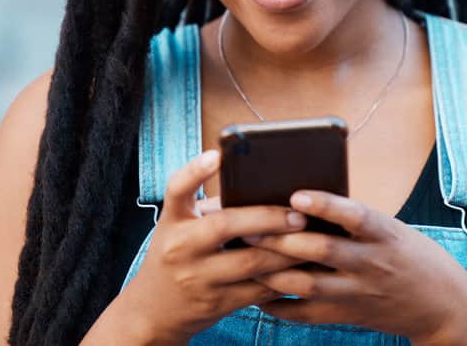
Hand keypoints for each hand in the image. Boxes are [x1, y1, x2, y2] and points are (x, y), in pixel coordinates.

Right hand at [120, 150, 309, 344]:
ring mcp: (198, 279)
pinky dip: (283, 278)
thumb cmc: (177, 256)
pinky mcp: (216, 304)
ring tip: (313, 237)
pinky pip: (257, 290)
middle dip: (268, 218)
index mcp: (172, 221)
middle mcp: (181, 248)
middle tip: (299, 214)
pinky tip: (303, 268)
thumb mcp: (181, 228)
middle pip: (226, 226)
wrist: (153, 310)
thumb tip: (264, 187)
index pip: (177, 190)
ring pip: (251, 263)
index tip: (217, 155)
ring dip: (287, 250)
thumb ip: (212, 209)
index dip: (195, 171)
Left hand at [246, 191, 466, 344]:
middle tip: (248, 226)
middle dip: (281, 239)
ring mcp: (358, 292)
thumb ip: (353, 220)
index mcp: (384, 233)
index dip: (325, 205)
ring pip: (308, 283)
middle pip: (321, 250)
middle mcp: (371, 262)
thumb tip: (301, 202)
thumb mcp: (391, 229)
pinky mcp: (348, 315)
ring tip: (245, 255)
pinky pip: (306, 313)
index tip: (296, 196)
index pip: (354, 215)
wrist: (441, 304)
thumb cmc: (409, 255)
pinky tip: (257, 291)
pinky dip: (279, 304)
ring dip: (273, 270)